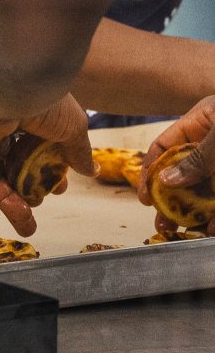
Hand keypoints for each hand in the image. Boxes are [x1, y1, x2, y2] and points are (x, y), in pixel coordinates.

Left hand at [0, 89, 97, 236]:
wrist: (14, 88)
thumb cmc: (46, 100)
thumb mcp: (73, 129)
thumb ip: (78, 152)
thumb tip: (92, 171)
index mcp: (33, 115)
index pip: (41, 149)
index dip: (52, 171)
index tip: (62, 186)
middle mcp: (9, 127)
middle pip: (20, 166)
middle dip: (33, 188)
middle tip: (47, 198)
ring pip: (4, 177)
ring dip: (17, 202)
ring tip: (30, 224)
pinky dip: (5, 200)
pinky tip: (22, 215)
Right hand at [138, 96, 214, 233]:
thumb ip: (198, 158)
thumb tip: (164, 181)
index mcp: (203, 121)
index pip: (163, 147)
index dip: (150, 171)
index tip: (145, 197)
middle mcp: (212, 141)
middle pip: (182, 173)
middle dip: (171, 199)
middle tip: (163, 222)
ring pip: (205, 189)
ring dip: (195, 212)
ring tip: (186, 231)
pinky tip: (212, 226)